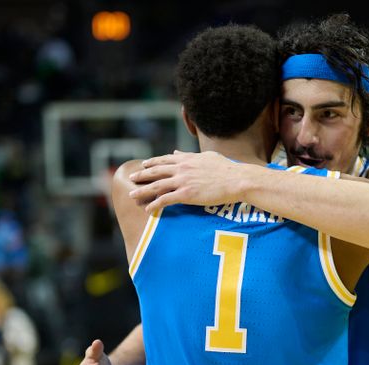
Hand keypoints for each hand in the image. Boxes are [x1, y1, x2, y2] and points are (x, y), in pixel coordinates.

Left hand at [128, 150, 243, 211]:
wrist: (236, 180)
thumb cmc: (227, 168)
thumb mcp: (207, 157)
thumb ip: (190, 155)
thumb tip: (177, 152)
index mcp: (187, 159)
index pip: (165, 159)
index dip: (152, 162)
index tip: (144, 164)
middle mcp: (182, 168)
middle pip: (156, 171)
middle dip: (142, 175)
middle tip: (132, 178)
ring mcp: (183, 181)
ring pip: (156, 186)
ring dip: (142, 190)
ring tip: (132, 195)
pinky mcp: (186, 195)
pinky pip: (166, 200)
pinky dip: (155, 204)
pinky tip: (148, 208)